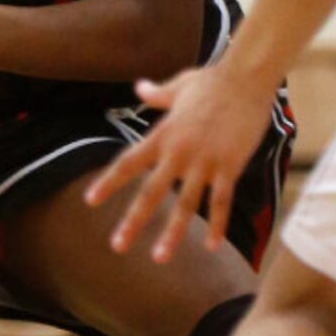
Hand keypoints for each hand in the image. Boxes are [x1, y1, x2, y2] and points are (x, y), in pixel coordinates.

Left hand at [85, 56, 279, 262]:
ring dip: (172, 233)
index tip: (89, 202)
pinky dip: (217, 225)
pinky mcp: (230, 165)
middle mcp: (179, 151)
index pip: (128, 162)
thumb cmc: (214, 80)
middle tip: (116, 246)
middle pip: (151, 192)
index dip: (108, 183)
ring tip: (159, 258)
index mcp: (163, 134)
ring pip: (185, 204)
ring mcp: (205, 161)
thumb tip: (139, 87)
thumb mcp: (180, 85)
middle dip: (133, 220)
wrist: (247, 77)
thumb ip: (157, 94)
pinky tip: (212, 247)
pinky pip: (221, 201)